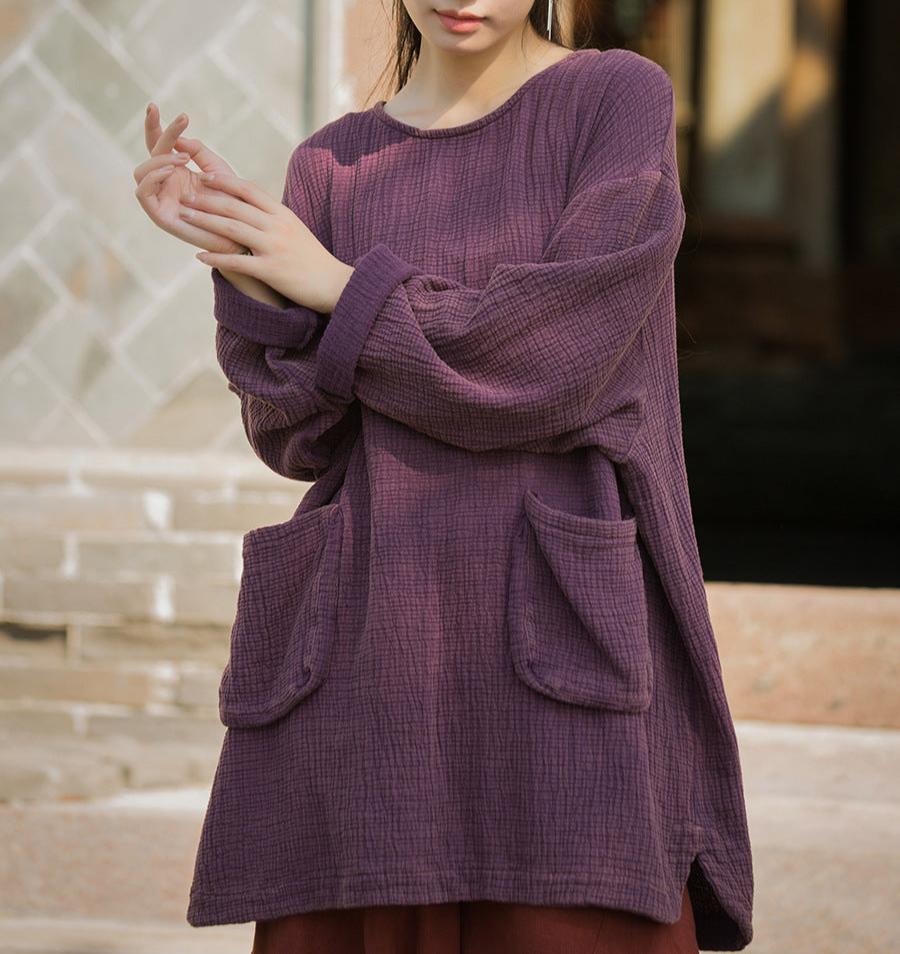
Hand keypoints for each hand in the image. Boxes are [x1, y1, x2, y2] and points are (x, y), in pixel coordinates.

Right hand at [133, 103, 244, 253]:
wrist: (239, 235)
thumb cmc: (231, 204)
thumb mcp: (217, 171)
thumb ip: (199, 152)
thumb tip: (179, 139)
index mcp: (177, 171)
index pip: (160, 144)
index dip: (155, 125)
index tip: (155, 105)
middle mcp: (165, 183)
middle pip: (149, 153)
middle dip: (159, 132)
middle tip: (181, 122)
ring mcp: (160, 199)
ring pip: (140, 171)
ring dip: (159, 158)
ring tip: (182, 158)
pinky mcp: (159, 215)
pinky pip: (142, 192)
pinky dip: (151, 177)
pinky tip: (170, 170)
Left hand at [181, 172, 354, 312]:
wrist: (335, 284)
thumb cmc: (313, 259)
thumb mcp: (296, 230)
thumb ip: (274, 217)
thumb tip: (252, 208)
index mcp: (283, 214)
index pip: (249, 190)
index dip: (224, 182)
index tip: (204, 176)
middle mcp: (277, 226)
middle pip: (235, 206)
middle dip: (206, 199)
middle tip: (184, 195)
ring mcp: (274, 247)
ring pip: (232, 228)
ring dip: (205, 221)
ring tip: (184, 216)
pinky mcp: (271, 271)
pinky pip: (237, 261)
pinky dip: (216, 257)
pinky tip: (199, 256)